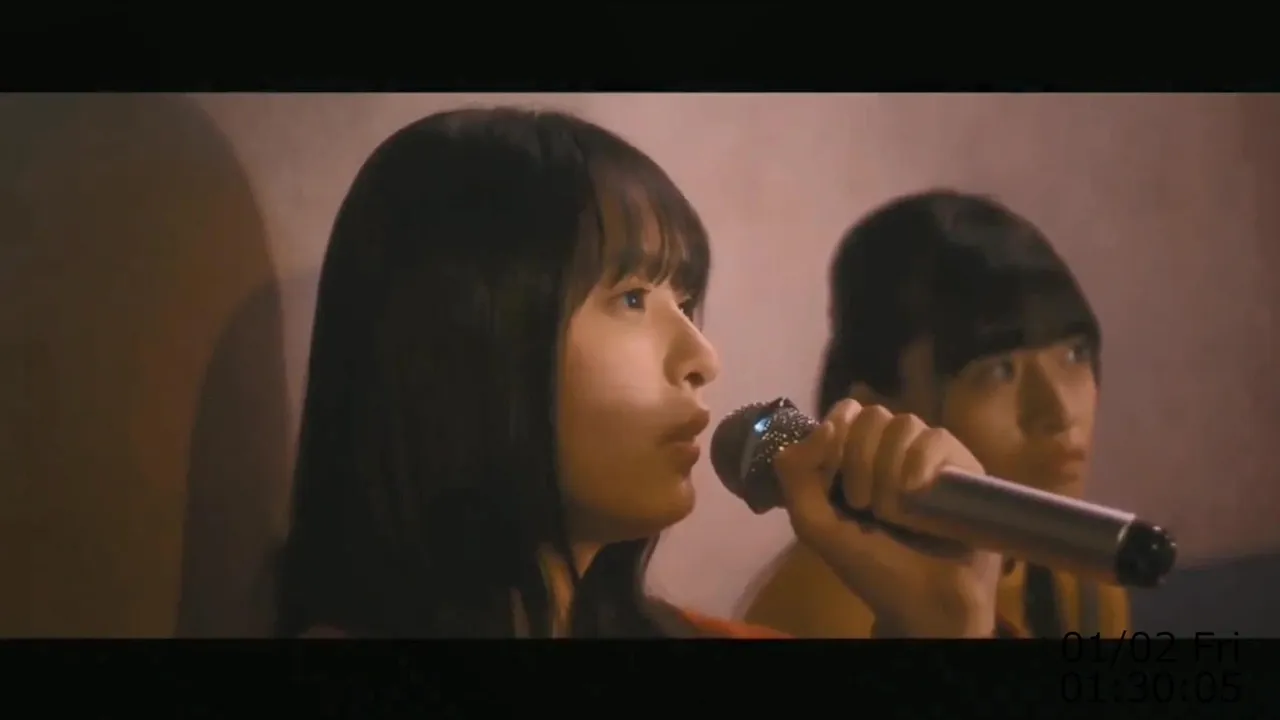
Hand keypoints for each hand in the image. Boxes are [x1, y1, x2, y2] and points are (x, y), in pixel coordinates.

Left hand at [774, 399, 1001, 637]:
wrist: (924, 603)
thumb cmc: (870, 567)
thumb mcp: (814, 524)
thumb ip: (796, 472)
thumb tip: (827, 421)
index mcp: (854, 458)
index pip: (843, 415)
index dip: (834, 439)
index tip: (832, 479)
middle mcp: (891, 450)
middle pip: (871, 415)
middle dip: (858, 460)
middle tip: (861, 506)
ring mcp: (927, 455)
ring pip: (903, 424)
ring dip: (887, 470)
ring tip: (891, 513)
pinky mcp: (963, 466)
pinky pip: (936, 438)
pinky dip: (919, 463)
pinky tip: (916, 493)